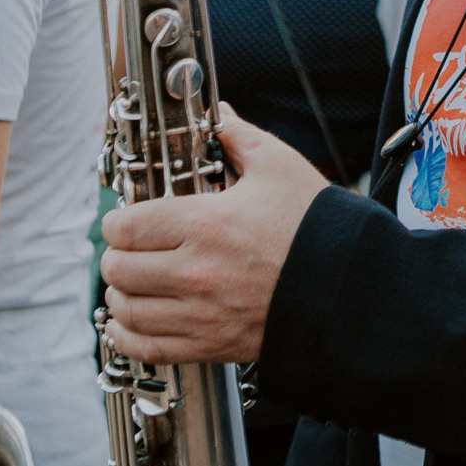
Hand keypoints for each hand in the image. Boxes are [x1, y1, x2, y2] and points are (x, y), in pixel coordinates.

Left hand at [102, 106, 330, 364]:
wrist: (349, 285)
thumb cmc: (317, 227)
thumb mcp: (280, 167)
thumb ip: (239, 138)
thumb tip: (219, 118)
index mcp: (204, 223)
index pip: (126, 227)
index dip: (116, 222)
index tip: (123, 221)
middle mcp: (195, 271)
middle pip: (119, 268)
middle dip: (117, 256)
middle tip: (127, 250)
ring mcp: (201, 312)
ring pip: (129, 309)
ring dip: (120, 295)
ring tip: (128, 284)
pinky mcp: (211, 344)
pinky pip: (149, 347)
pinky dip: (128, 337)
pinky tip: (128, 324)